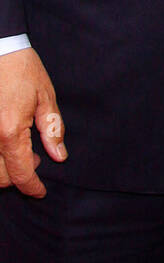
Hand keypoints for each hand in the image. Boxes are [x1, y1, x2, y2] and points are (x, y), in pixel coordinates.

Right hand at [0, 49, 66, 195]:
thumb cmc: (22, 70)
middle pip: (0, 177)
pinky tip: (8, 144)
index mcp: (9, 131)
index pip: (21, 173)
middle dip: (18, 179)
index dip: (32, 187)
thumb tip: (59, 156)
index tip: (41, 192)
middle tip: (36, 161)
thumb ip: (52, 130)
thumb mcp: (45, 98)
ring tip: (23, 152)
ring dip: (4, 169)